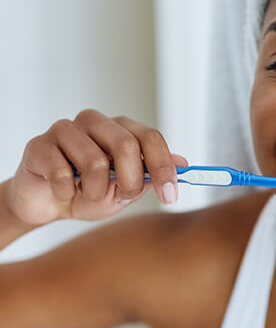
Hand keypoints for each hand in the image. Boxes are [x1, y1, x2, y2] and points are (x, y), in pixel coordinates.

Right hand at [6, 109, 187, 224]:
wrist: (48, 205)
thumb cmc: (89, 193)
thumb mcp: (127, 189)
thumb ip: (151, 175)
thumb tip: (184, 163)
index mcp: (121, 129)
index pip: (151, 138)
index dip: (163, 168)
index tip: (170, 197)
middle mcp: (96, 122)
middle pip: (126, 145)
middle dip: (130, 182)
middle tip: (122, 198)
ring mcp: (66, 129)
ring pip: (95, 161)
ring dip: (96, 191)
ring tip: (87, 195)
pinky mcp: (39, 145)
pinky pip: (62, 174)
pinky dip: (67, 193)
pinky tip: (64, 193)